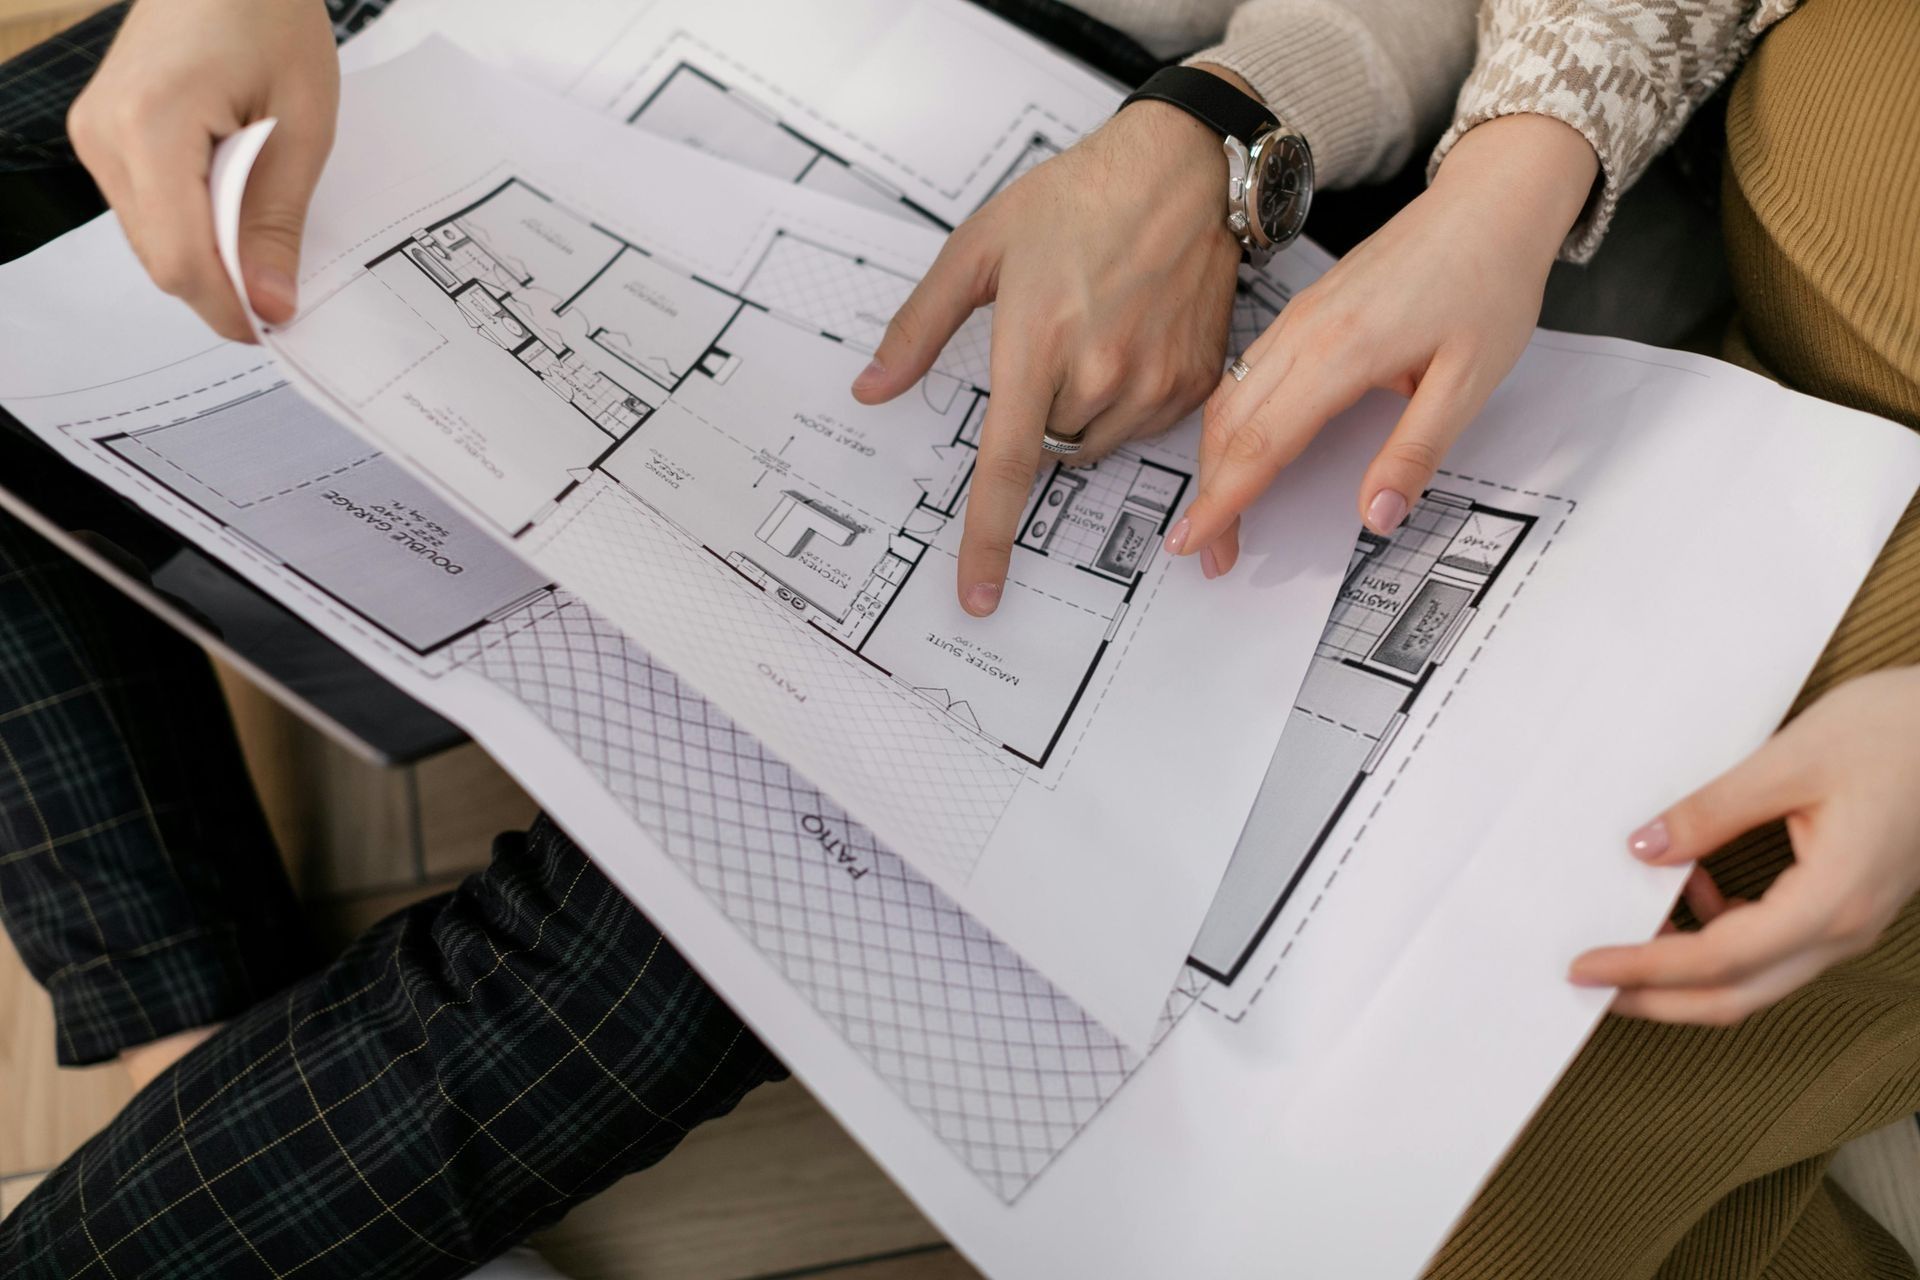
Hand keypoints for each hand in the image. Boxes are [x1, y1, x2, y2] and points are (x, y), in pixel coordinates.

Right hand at [68, 0, 339, 341]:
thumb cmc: (267, 17)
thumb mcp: (302, 125)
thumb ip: (277, 220)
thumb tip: (270, 303)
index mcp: (151, 125)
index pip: (180, 259)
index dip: (227, 306)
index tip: (277, 325)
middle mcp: (104, 134)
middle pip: (161, 258)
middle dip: (223, 286)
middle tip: (284, 290)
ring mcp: (94, 134)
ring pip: (152, 240)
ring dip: (209, 256)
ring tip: (264, 236)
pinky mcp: (102, 133)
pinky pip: (146, 209)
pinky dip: (192, 225)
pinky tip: (235, 207)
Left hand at [851, 69, 1246, 615]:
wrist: (1180, 170)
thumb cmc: (1075, 201)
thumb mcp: (978, 249)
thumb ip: (918, 328)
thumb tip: (872, 387)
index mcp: (1036, 343)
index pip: (1006, 466)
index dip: (988, 539)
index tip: (979, 594)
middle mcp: (1100, 372)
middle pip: (1048, 449)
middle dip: (1037, 411)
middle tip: (1051, 338)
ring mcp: (1154, 381)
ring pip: (1095, 443)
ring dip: (1081, 410)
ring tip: (1093, 331)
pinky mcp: (1194, 381)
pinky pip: (1143, 428)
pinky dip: (1125, 400)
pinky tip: (1129, 338)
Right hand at [1168, 114, 1598, 574]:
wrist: (1492, 202)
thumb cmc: (1489, 283)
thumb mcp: (1471, 381)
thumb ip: (1416, 452)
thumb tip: (1377, 518)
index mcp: (1341, 353)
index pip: (1262, 444)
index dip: (1223, 502)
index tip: (1194, 544)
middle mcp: (1304, 333)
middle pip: (1231, 426)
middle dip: (1210, 494)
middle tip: (1207, 551)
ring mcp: (1298, 318)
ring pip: (1229, 399)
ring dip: (1214, 460)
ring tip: (1218, 511)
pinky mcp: (1304, 310)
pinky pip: (1245, 373)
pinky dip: (1228, 422)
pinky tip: (1238, 449)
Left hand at [1571, 667, 1919, 1025]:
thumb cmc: (1899, 731)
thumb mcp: (1791, 760)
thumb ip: (1712, 811)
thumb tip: (1644, 849)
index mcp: (1832, 901)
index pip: (1718, 959)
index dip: (1645, 969)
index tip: (1585, 966)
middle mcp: (1846, 927)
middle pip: (1737, 993)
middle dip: (1657, 997)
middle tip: (1589, 984)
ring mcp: (1852, 920)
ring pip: (1757, 976)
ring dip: (1688, 970)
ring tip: (1626, 939)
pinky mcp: (1849, 901)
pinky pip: (1777, 943)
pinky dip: (1724, 934)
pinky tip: (1694, 889)